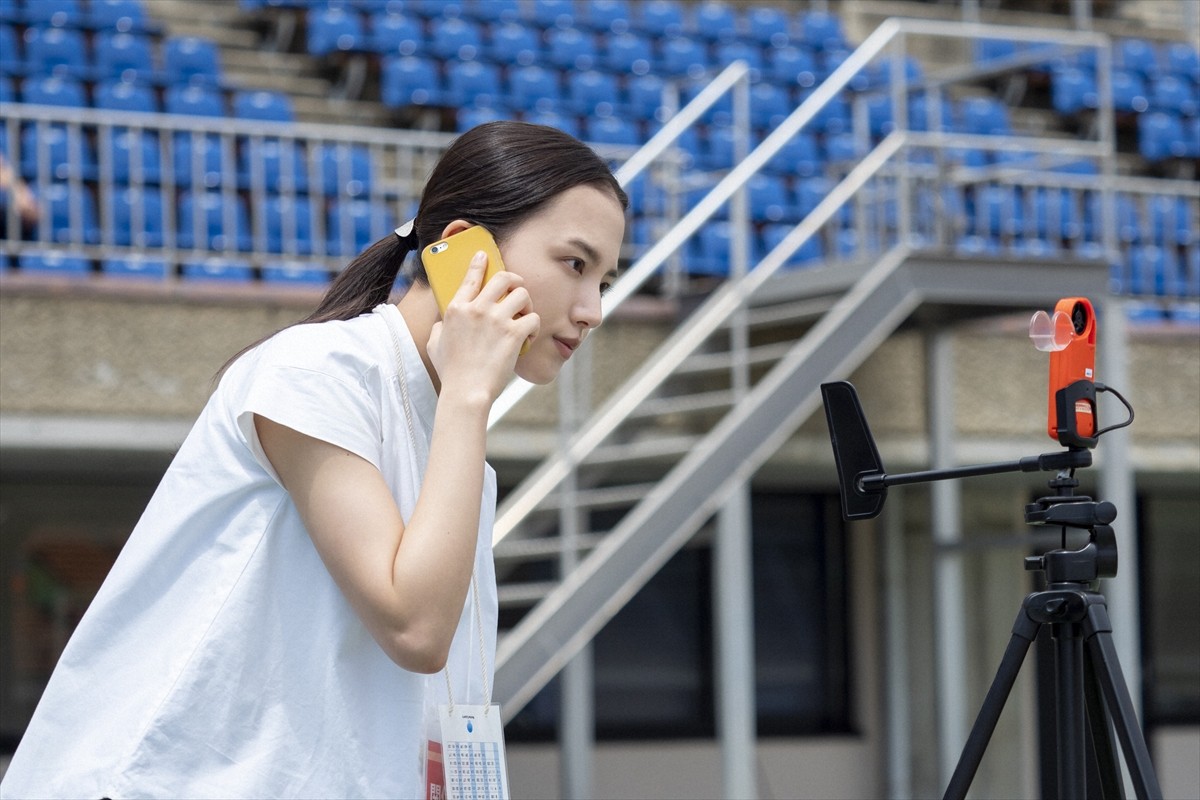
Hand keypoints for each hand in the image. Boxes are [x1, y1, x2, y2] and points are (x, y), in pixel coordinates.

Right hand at [427, 250, 538, 404]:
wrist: (466, 392)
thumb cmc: (451, 372)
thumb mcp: (435, 344)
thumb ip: (441, 327)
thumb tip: (445, 322)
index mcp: (456, 308)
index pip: (471, 276)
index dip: (480, 262)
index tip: (484, 256)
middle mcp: (477, 309)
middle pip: (504, 278)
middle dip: (515, 281)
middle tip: (518, 291)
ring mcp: (496, 319)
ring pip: (522, 295)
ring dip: (527, 305)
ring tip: (524, 318)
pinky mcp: (513, 333)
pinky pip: (533, 318)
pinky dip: (534, 327)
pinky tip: (528, 337)